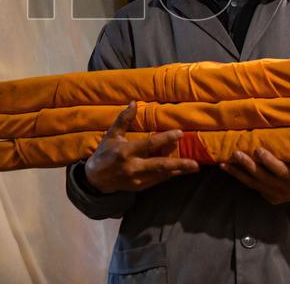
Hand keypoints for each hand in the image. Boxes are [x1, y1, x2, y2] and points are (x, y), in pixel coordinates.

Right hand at [85, 101, 199, 192]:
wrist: (95, 179)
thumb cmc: (105, 153)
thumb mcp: (112, 135)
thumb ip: (124, 119)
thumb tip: (134, 102)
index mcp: (126, 151)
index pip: (149, 144)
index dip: (165, 139)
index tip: (180, 133)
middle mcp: (133, 166)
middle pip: (159, 165)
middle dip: (178, 165)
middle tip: (195, 164)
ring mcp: (137, 179)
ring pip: (161, 175)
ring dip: (178, 171)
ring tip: (193, 167)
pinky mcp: (140, 186)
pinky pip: (157, 180)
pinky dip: (169, 175)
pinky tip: (180, 171)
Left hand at [221, 148, 289, 204]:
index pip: (280, 171)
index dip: (269, 162)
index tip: (259, 151)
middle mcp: (281, 187)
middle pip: (262, 177)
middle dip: (248, 166)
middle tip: (235, 154)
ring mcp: (272, 193)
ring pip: (252, 183)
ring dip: (237, 173)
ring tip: (223, 163)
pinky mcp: (266, 196)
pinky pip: (251, 185)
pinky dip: (238, 176)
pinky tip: (226, 167)